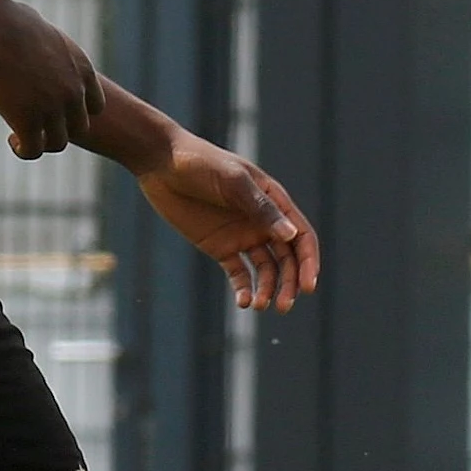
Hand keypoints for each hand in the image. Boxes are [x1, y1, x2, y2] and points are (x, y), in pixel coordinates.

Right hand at [0, 0, 103, 158]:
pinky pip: (33, 150)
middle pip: (80, 127)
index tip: (57, 108)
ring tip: (22, 136)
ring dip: (42, 142)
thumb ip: (44, 41)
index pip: (96, 105)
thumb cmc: (10, 21)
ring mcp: (53, 109)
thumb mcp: (41, 28)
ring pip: (58, 142)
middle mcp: (74, 92)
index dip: (77, 111)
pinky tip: (12, 140)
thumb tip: (31, 29)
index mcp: (82, 69)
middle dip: (60, 127)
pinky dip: (24, 150)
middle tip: (38, 124)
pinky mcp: (29, 122)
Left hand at [133, 130, 319, 310]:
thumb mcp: (233, 182)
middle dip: (289, 284)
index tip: (307, 286)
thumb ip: (261, 208)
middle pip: (287, 259)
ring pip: (265, 270)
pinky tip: (243, 301)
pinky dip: (243, 289)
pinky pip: (238, 273)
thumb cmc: (201, 163)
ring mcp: (242, 235)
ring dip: (267, 290)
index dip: (309, 262)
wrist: (161, 163)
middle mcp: (262, 221)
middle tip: (284, 306)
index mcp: (273, 201)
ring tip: (258, 305)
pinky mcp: (220, 247)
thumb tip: (291, 235)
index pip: (301, 236)